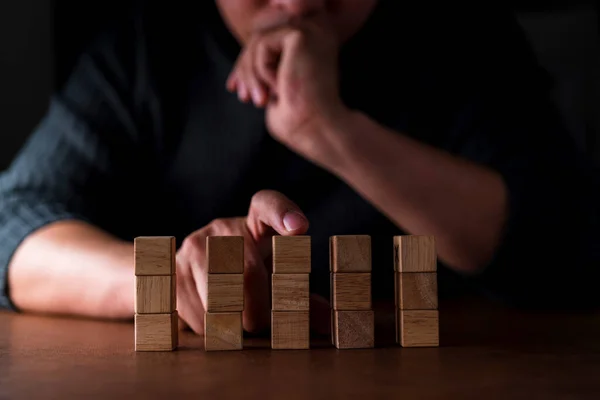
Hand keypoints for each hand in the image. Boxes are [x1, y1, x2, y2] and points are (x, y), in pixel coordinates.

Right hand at [175, 190, 329, 334]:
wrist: (195, 270)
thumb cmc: (250, 273)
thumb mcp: (276, 276)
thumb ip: (303, 297)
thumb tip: (330, 321)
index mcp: (255, 222)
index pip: (268, 205)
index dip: (284, 213)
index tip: (300, 228)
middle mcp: (223, 228)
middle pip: (247, 271)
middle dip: (258, 308)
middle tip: (260, 323)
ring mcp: (193, 245)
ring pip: (219, 297)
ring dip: (234, 322)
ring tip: (236, 320)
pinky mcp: (172, 270)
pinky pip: (196, 313)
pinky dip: (211, 328)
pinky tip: (213, 319)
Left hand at [226, 19, 346, 164]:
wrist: (318, 130)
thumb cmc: (301, 123)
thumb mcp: (276, 95)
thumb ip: (266, 76)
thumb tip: (241, 69)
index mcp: (313, 50)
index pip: (271, 46)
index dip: (246, 66)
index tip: (233, 88)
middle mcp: (316, 35)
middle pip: (262, 40)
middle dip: (243, 69)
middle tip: (243, 97)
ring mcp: (311, 31)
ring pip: (258, 41)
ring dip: (250, 74)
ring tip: (260, 101)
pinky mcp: (302, 34)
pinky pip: (263, 44)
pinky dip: (261, 70)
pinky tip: (278, 88)